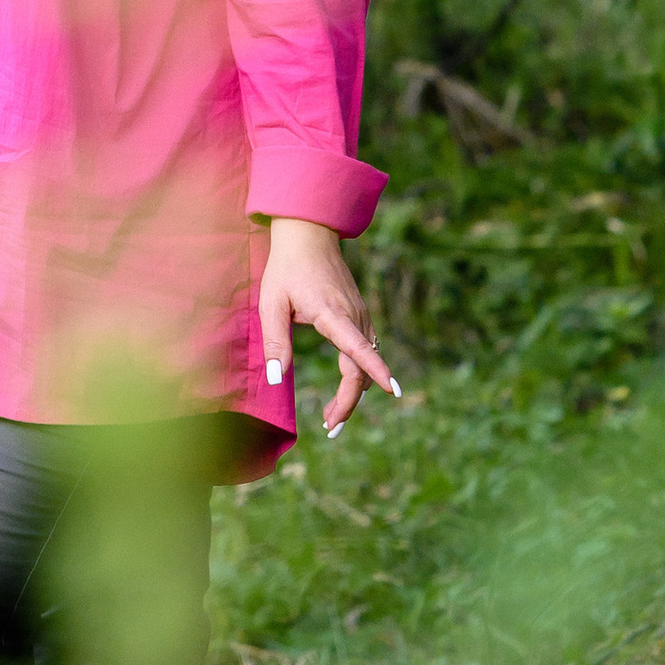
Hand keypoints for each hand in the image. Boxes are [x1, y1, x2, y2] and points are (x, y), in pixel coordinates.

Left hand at [259, 218, 404, 437]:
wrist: (308, 236)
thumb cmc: (286, 269)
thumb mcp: (271, 303)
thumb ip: (274, 341)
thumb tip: (276, 378)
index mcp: (332, 314)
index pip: (357, 348)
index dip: (375, 372)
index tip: (393, 392)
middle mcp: (353, 315)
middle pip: (359, 367)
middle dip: (348, 402)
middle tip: (329, 428)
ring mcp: (359, 314)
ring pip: (364, 361)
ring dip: (353, 392)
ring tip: (330, 417)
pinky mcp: (358, 314)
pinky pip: (364, 350)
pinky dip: (358, 373)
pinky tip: (346, 388)